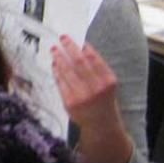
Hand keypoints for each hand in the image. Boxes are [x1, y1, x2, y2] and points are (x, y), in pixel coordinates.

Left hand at [51, 36, 133, 162]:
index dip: (83, 47)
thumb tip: (81, 47)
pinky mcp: (70, 103)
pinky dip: (56, 71)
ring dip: (59, 58)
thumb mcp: (108, 84)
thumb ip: (97, 68)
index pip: (94, 59)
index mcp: (109, 81)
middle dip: (69, 48)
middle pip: (78, 62)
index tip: (76, 39)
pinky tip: (54, 64)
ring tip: (54, 50)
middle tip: (62, 38)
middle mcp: (96, 88)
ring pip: (67, 71)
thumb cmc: (104, 99)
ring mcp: (82, 96)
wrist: (101, 124)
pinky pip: (60, 83)